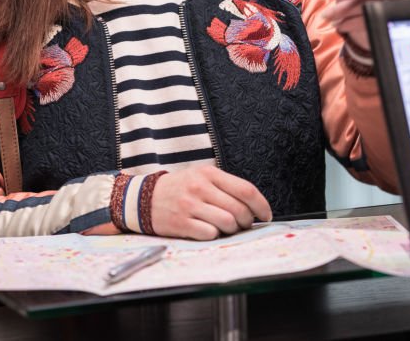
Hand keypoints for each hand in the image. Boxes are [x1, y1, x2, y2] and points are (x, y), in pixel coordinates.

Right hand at [149, 165, 271, 239]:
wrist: (143, 198)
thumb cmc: (180, 188)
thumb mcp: (201, 177)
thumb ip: (225, 186)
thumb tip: (253, 206)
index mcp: (209, 174)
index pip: (246, 190)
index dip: (261, 205)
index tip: (266, 215)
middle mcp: (200, 188)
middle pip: (239, 210)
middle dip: (247, 221)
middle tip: (244, 224)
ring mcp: (190, 206)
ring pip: (227, 223)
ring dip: (232, 229)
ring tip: (227, 227)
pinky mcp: (181, 224)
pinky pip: (210, 234)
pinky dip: (215, 235)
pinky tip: (209, 230)